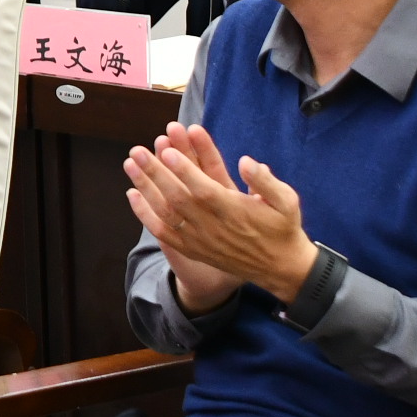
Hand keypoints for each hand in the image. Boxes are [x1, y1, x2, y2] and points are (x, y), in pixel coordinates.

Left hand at [123, 123, 317, 309]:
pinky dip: (146, 215)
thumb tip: (246, 162)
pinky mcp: (194, 248)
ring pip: (167, 213)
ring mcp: (201, 239)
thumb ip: (266, 181)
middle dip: (156, 172)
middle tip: (137, 150)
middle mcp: (214, 226)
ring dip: (146, 187)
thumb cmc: (283, 227)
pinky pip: (164, 233)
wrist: (279, 267)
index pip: (204, 189)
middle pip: (178, 198)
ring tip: (129, 163)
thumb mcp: (287, 200)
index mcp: (235, 211)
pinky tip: (132, 194)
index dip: (185, 170)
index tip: (167, 149)